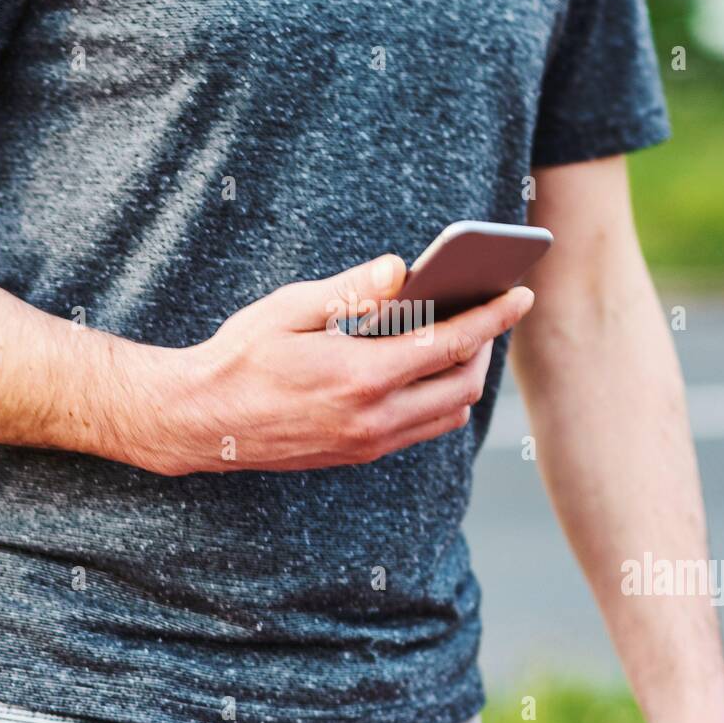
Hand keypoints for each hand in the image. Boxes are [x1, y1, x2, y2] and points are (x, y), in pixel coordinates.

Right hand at [115, 255, 533, 474]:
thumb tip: (403, 267)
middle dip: (486, 346)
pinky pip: (420, 429)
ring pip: (448, 415)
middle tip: (489, 310)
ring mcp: (368, 444)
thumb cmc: (240, 356)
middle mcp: (373, 419)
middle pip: (462, 385)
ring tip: (459, 337)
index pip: (451, 344)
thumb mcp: (290, 310)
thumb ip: (352, 290)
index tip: (521, 293)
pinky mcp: (358, 454)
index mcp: (361, 377)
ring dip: (464, 378)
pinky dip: (437, 399)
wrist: (202, 421)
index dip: (494, 316)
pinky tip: (422, 368)